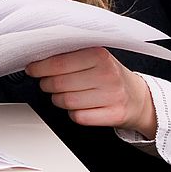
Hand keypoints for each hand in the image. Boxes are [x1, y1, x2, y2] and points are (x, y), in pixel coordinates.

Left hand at [25, 47, 156, 137]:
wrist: (137, 97)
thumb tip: (39, 58)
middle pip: (59, 83)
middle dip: (47, 84)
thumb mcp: (95, 57)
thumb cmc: (110, 74)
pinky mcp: (114, 114)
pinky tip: (78, 106)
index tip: (32, 69)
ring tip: (62, 94)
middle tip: (46, 82)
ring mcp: (112, 95)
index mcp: (99, 54)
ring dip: (58, 99)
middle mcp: (107, 74)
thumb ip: (71, 55)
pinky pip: (79, 117)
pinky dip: (73, 113)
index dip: (40, 67)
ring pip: (67, 101)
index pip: (59, 62)